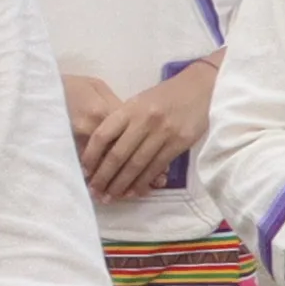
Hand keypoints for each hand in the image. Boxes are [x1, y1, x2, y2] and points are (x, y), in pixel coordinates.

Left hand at [71, 59, 215, 205]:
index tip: (84, 170)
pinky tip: (133, 192)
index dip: (91, 155)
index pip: (103, 135)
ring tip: (111, 196)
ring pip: (136, 165)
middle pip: (118, 155)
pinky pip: (156, 167)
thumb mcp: (139, 102)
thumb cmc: (164, 97)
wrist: (200, 88)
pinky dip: (143, 182)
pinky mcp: (178, 144)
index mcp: (130, 108)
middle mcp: (144, 121)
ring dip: (121, 184)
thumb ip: (122, 123)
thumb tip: (102, 152)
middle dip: (104, 177)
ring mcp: (163, 133)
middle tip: (95, 191)